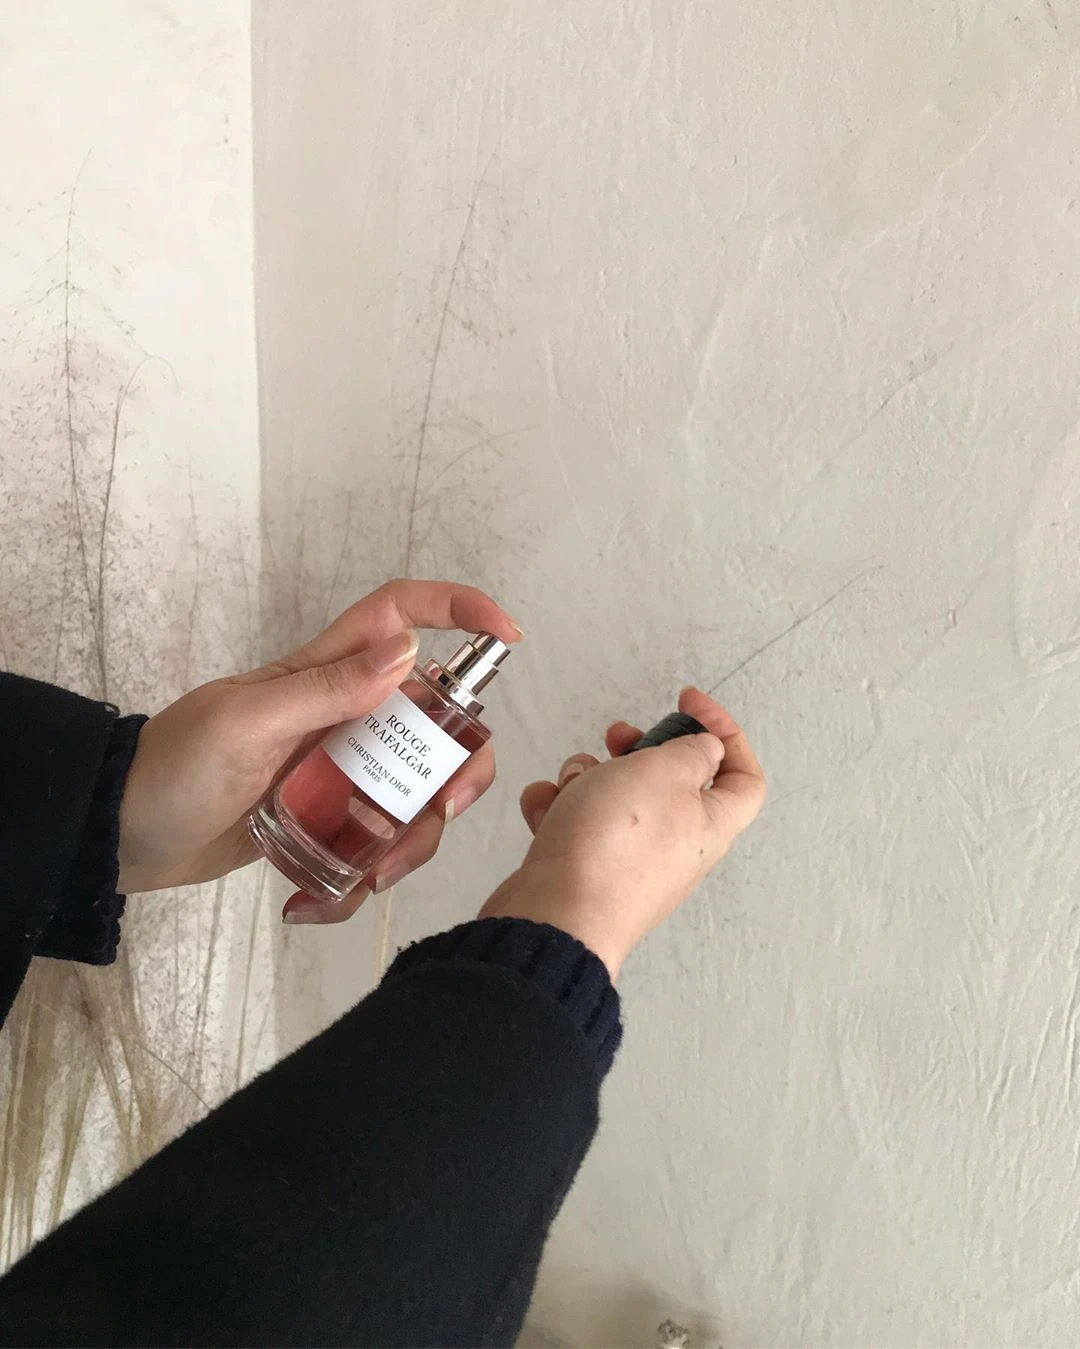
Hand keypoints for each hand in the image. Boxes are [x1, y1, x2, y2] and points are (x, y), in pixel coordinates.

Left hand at [118, 580, 521, 919]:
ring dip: (412, 839)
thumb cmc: (173, 767)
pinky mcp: (328, 819)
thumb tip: (408, 650)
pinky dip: (362, 876)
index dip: (459, 609)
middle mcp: (346, 716)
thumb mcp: (247, 722)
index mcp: (325, 672)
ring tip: (369, 877)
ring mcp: (340, 770)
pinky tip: (317, 901)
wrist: (124, 837)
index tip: (508, 638)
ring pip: (416, 792)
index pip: (401, 615)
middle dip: (458, 768)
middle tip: (441, 811)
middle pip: (437, 723)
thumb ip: (324, 688)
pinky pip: (374, 842)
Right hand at [480, 688, 764, 977]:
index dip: (725, 733)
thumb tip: (703, 749)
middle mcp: (676, 846)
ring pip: (614, 798)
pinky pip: (576, 824)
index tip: (690, 704)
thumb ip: (692, 751)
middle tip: (619, 737)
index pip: (743, 776)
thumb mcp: (665, 772)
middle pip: (669, 781)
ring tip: (574, 784)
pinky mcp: (587, 870)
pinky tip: (546, 810)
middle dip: (638, 750)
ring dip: (589, 777)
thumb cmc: (615, 846)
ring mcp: (629, 861)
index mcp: (711, 823)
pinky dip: (558, 809)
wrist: (557, 913)